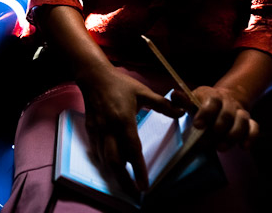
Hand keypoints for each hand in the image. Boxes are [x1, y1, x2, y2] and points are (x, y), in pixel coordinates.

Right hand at [79, 68, 184, 193]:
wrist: (93, 76)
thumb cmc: (119, 83)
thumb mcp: (142, 91)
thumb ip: (161, 104)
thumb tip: (181, 112)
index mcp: (123, 119)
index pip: (132, 149)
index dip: (139, 169)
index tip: (145, 185)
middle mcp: (109, 128)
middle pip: (114, 161)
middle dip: (124, 181)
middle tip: (135, 194)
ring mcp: (98, 130)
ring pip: (104, 160)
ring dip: (115, 175)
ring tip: (126, 185)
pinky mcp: (90, 130)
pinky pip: (97, 152)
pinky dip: (105, 163)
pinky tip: (113, 168)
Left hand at [174, 85, 258, 150]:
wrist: (225, 99)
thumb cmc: (203, 103)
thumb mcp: (192, 100)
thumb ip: (183, 100)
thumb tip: (174, 94)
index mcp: (213, 96)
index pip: (212, 102)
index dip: (205, 113)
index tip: (197, 125)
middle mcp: (229, 103)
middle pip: (227, 114)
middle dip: (218, 129)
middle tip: (206, 141)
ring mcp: (240, 112)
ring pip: (242, 122)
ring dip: (233, 135)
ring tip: (221, 147)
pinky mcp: (249, 122)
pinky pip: (254, 128)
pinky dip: (250, 137)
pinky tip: (243, 147)